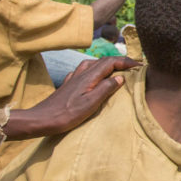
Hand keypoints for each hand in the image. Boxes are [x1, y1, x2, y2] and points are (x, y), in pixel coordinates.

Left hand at [4, 57, 138, 139]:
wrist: (40, 120)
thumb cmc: (65, 115)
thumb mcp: (90, 104)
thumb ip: (105, 89)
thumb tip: (119, 77)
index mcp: (89, 77)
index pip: (111, 62)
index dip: (126, 62)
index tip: (140, 65)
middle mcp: (81, 74)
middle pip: (103, 61)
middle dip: (120, 61)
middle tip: (133, 66)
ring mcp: (74, 78)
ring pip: (93, 64)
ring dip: (107, 64)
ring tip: (117, 69)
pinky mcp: (68, 85)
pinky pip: (84, 70)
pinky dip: (94, 69)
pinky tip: (94, 76)